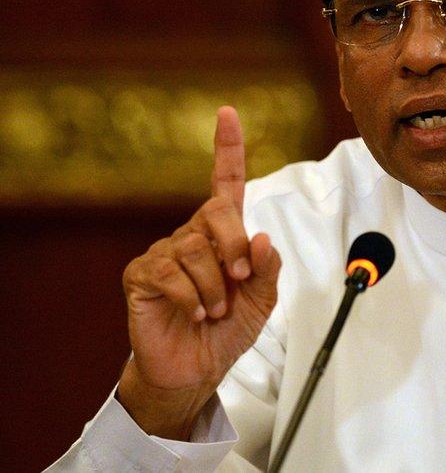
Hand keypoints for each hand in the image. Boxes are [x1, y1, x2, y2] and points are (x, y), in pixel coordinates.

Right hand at [118, 106, 280, 438]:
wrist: (196, 369)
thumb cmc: (229, 329)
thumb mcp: (262, 300)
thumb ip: (267, 269)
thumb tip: (261, 236)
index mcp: (223, 235)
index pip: (225, 182)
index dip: (227, 148)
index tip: (227, 113)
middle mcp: (192, 235)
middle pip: (216, 211)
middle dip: (234, 246)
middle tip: (239, 280)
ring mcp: (164, 253)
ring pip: (194, 249)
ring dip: (214, 287)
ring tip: (213, 310)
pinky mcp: (141, 275)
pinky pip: (170, 272)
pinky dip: (191, 297)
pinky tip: (194, 314)